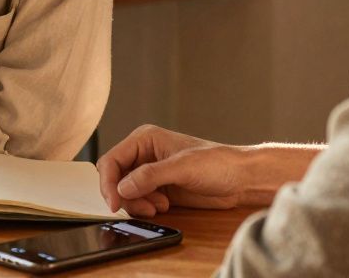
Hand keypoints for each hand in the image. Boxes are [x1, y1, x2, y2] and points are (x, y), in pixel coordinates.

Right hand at [98, 125, 248, 217]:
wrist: (240, 179)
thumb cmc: (218, 163)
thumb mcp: (182, 168)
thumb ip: (150, 176)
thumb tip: (122, 187)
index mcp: (145, 139)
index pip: (112, 160)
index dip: (108, 183)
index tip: (114, 203)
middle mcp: (144, 154)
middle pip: (115, 178)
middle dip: (125, 196)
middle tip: (143, 208)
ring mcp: (150, 172)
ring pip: (125, 192)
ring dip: (136, 203)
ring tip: (159, 206)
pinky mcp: (158, 188)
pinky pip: (138, 200)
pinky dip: (145, 207)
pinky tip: (164, 206)